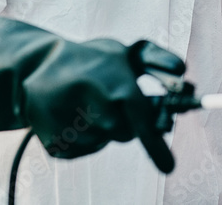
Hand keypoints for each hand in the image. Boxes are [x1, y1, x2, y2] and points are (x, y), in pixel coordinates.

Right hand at [22, 38, 184, 171]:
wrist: (38, 64)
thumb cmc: (93, 59)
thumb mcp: (126, 52)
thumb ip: (158, 63)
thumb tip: (183, 73)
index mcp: (118, 84)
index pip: (143, 121)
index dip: (156, 146)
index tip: (169, 168)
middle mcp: (95, 106)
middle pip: (123, 134)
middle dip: (124, 121)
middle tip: (111, 100)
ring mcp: (72, 126)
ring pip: (102, 141)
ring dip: (102, 128)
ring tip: (87, 102)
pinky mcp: (54, 142)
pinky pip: (82, 149)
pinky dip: (83, 136)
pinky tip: (72, 113)